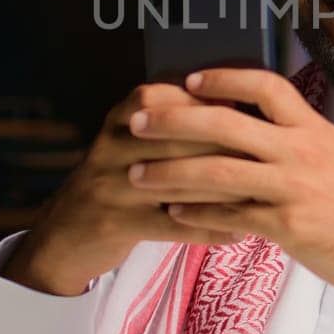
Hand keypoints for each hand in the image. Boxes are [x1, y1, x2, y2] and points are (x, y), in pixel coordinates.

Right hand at [1, 83, 247, 295]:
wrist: (65, 233)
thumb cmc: (117, 181)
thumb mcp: (132, 143)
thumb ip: (173, 124)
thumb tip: (236, 102)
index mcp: (120, 120)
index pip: (168, 100)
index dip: (210, 105)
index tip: (253, 114)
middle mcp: (111, 146)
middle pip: (177, 139)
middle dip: (226, 148)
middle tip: (269, 157)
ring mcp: (110, 185)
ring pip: (177, 182)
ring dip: (225, 190)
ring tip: (263, 194)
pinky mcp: (115, 223)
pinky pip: (171, 225)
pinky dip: (208, 228)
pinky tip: (239, 232)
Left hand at [125, 68, 333, 330]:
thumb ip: (297, 137)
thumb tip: (255, 121)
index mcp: (314, 128)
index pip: (265, 85)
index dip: (224, 78)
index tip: (189, 78)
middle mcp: (303, 151)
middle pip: (227, 123)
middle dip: (174, 120)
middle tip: (137, 120)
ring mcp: (294, 189)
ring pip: (218, 172)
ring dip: (169, 171)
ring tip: (136, 173)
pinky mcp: (287, 227)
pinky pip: (229, 216)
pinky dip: (195, 213)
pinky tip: (171, 211)